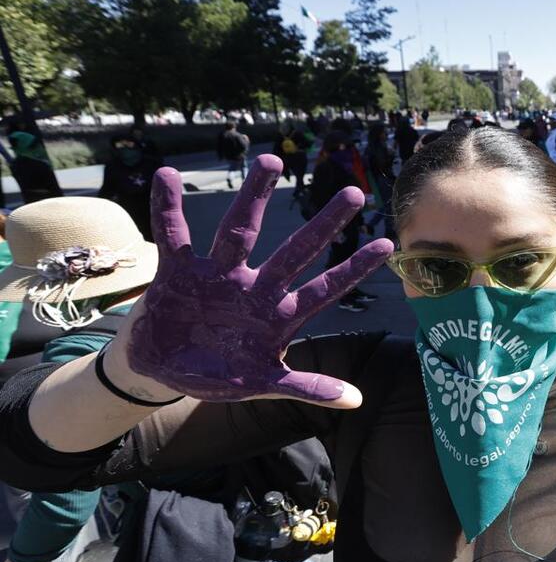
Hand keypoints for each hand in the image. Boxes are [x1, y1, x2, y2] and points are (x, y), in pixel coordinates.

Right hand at [121, 155, 392, 406]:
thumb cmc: (220, 374)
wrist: (164, 369)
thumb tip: (357, 400)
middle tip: (355, 194)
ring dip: (254, 198)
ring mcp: (219, 275)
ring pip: (240, 232)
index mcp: (279, 315)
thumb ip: (307, 387)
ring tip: (271, 161)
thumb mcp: (264, 384)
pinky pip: (173, 236)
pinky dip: (167, 209)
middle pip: (296, 250)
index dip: (352, 270)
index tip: (386, 247)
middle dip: (324, 225)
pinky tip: (166, 177)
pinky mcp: (180, 271)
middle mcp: (255, 287)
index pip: (324, 290)